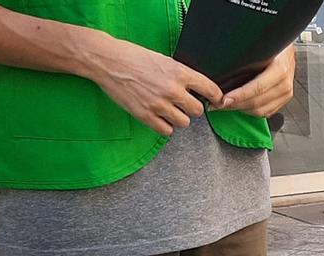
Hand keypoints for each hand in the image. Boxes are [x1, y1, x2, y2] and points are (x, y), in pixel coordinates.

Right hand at [86, 37, 223, 135]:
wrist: (107, 60)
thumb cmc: (134, 56)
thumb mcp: (163, 60)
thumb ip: (181, 75)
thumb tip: (196, 88)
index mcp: (179, 73)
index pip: (210, 90)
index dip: (215, 97)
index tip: (216, 101)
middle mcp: (172, 90)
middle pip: (198, 110)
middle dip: (191, 108)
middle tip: (182, 103)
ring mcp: (159, 104)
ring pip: (184, 122)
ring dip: (179, 118)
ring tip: (168, 109)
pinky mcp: (145, 115)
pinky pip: (167, 131)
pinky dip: (165, 126)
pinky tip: (159, 116)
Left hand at [222, 46, 295, 116]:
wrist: (285, 45)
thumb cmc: (272, 44)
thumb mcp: (260, 45)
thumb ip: (246, 55)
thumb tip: (222, 63)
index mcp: (280, 68)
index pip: (258, 87)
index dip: (239, 95)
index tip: (224, 99)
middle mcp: (285, 83)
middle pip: (258, 102)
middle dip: (236, 105)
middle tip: (218, 103)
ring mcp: (286, 93)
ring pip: (261, 110)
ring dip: (241, 109)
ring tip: (225, 105)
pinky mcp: (283, 99)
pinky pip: (266, 112)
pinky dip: (251, 111)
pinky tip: (239, 105)